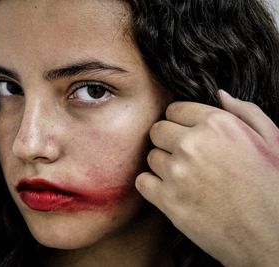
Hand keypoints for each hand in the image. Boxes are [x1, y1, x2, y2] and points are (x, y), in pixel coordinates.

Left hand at [135, 90, 278, 266]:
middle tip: (185, 157)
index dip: (180, 122)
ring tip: (185, 178)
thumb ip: (245, 112)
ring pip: (151, 156)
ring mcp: (177, 173)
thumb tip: (220, 95)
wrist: (271, 237)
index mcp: (217, 124)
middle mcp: (192, 144)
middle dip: (168, 140)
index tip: (187, 134)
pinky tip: (171, 191)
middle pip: (157, 130)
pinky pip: (142, 181)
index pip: (174, 109)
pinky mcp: (168, 201)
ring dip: (163, 165)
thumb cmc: (273, 188)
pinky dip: (152, 186)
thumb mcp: (273, 140)